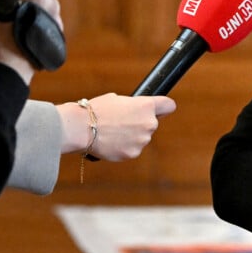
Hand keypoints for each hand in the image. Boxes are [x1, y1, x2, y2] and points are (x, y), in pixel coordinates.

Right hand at [57, 94, 175, 159]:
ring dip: (132, 136)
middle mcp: (149, 123)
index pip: (169, 106)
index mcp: (147, 105)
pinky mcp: (134, 153)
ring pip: (141, 137)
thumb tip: (135, 112)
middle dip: (140, 123)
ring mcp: (142, 140)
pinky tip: (111, 141)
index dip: (163, 107)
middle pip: (151, 123)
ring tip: (113, 132)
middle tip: (122, 122)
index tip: (160, 109)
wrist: (83, 127)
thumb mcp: (118, 99)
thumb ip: (133, 106)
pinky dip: (124, 147)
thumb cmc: (97, 110)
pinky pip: (132, 149)